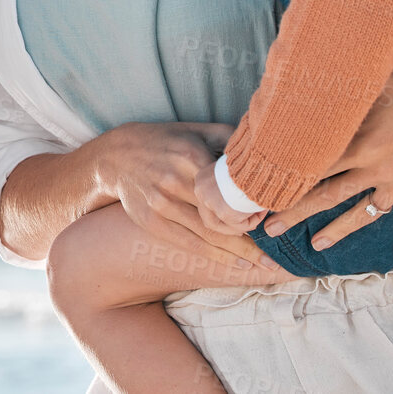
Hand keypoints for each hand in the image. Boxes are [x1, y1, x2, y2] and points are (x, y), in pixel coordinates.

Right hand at [94, 122, 276, 271]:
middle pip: (221, 217)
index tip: (276, 220)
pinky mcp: (151, 221)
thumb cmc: (163, 141)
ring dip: (239, 253)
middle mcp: (176, 180)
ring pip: (208, 235)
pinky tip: (236, 264)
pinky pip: (189, 243)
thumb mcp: (193, 129)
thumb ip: (226, 136)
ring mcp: (161, 202)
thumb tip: (262, 143)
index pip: (229, 189)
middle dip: (251, 238)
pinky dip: (216, 256)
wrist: (116, 156)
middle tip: (276, 253)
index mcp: (191, 155)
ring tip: (263, 264)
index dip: (254, 207)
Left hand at [262, 68, 392, 259]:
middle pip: (329, 196)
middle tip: (271, 229)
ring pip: (365, 214)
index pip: (312, 168)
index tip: (263, 193)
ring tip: (319, 245)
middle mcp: (376, 170)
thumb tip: (307, 72)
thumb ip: (342, 88)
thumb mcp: (376, 82)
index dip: (285, 181)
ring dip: (340, 230)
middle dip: (297, 214)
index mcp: (359, 145)